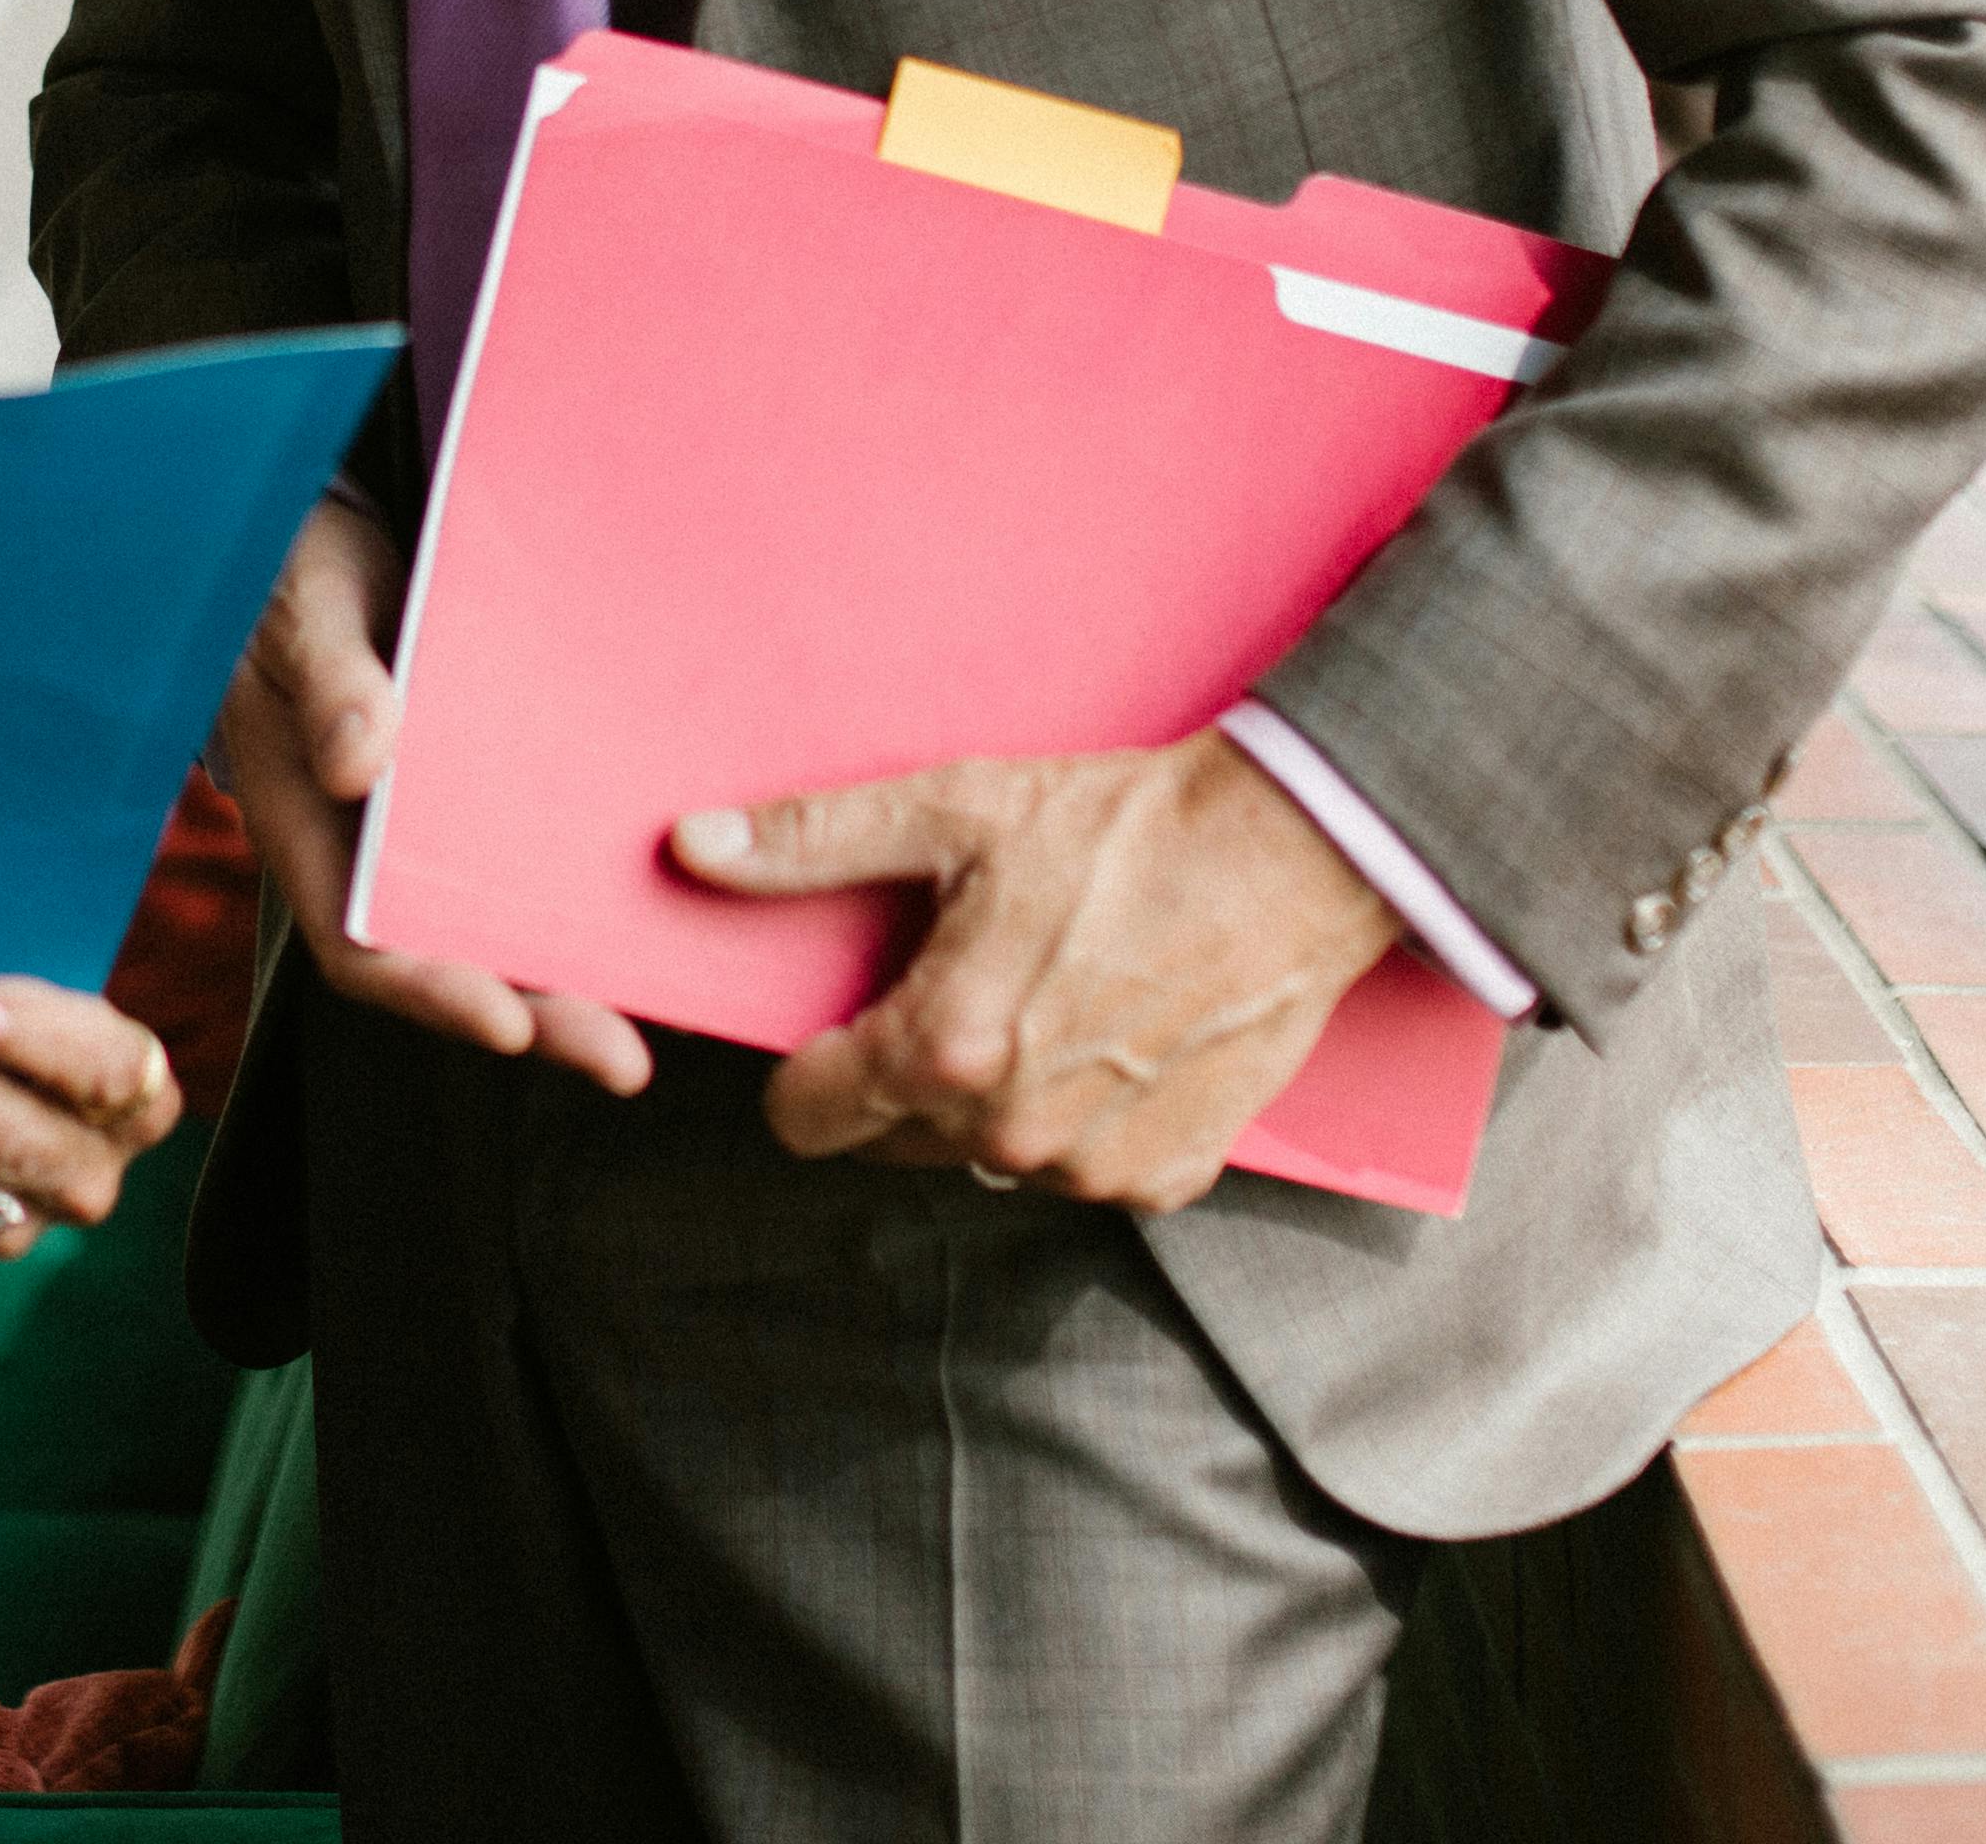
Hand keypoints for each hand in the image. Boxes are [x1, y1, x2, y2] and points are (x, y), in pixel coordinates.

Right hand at [208, 496, 652, 1093]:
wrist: (327, 527)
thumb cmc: (297, 572)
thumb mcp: (304, 611)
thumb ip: (330, 681)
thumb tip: (357, 764)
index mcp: (306, 825)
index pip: (360, 941)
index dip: (430, 991)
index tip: (504, 1022)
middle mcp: (369, 850)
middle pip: (448, 961)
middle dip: (535, 1017)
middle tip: (623, 1061)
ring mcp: (427, 829)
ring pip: (499, 921)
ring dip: (573, 974)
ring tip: (663, 1015)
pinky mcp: (481, 792)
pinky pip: (532, 856)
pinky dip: (588, 893)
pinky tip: (669, 907)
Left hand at [667, 731, 1394, 1212]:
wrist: (1292, 853)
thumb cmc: (1119, 827)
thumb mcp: (954, 809)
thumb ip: (812, 843)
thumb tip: (693, 848)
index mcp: (942, 1051)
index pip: (804, 1119)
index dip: (805, 1068)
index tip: (838, 1023)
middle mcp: (1009, 1135)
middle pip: (891, 1138)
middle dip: (902, 1075)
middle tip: (960, 983)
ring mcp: (1091, 1169)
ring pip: (983, 1159)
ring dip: (993, 1103)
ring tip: (1045, 1000)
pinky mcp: (1165, 1177)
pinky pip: (1079, 1170)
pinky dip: (1080, 1120)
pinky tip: (1110, 1037)